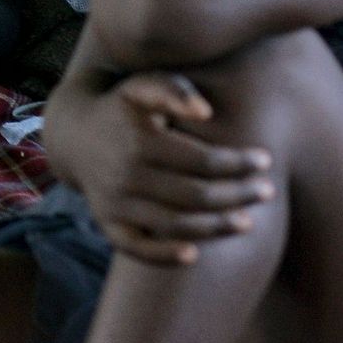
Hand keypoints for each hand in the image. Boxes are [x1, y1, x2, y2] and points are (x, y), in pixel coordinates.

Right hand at [83, 74, 275, 267]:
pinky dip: (164, 256)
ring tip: (248, 222)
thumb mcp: (142, 86)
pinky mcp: (107, 224)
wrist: (74, 134)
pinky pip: (137, 249)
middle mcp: (125, 176)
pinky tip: (194, 256)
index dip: (238, 164)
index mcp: (139, 142)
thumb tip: (206, 112)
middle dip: (238, 195)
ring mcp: (115, 204)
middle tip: (267, 191)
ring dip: (216, 228)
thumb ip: (173, 89)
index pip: (202, 161)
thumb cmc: (123, 107)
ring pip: (174, 225)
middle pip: (195, 196)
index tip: (264, 160)